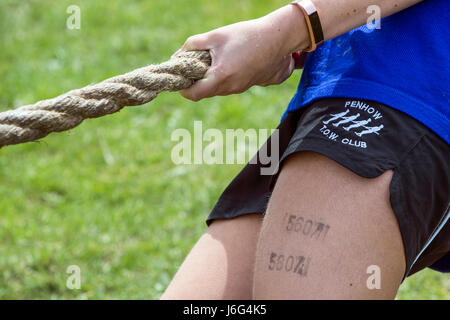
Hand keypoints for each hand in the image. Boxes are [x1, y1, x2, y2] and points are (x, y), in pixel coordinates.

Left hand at [175, 6, 307, 100]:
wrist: (277, 39)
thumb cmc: (246, 35)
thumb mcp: (216, 36)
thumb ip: (193, 45)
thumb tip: (177, 55)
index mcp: (221, 76)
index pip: (194, 94)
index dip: (183, 89)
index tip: (180, 79)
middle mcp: (230, 87)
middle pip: (204, 93)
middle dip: (195, 82)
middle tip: (191, 66)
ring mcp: (239, 88)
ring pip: (215, 90)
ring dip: (208, 80)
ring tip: (209, 61)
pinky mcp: (246, 85)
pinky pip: (227, 87)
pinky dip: (220, 79)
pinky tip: (224, 62)